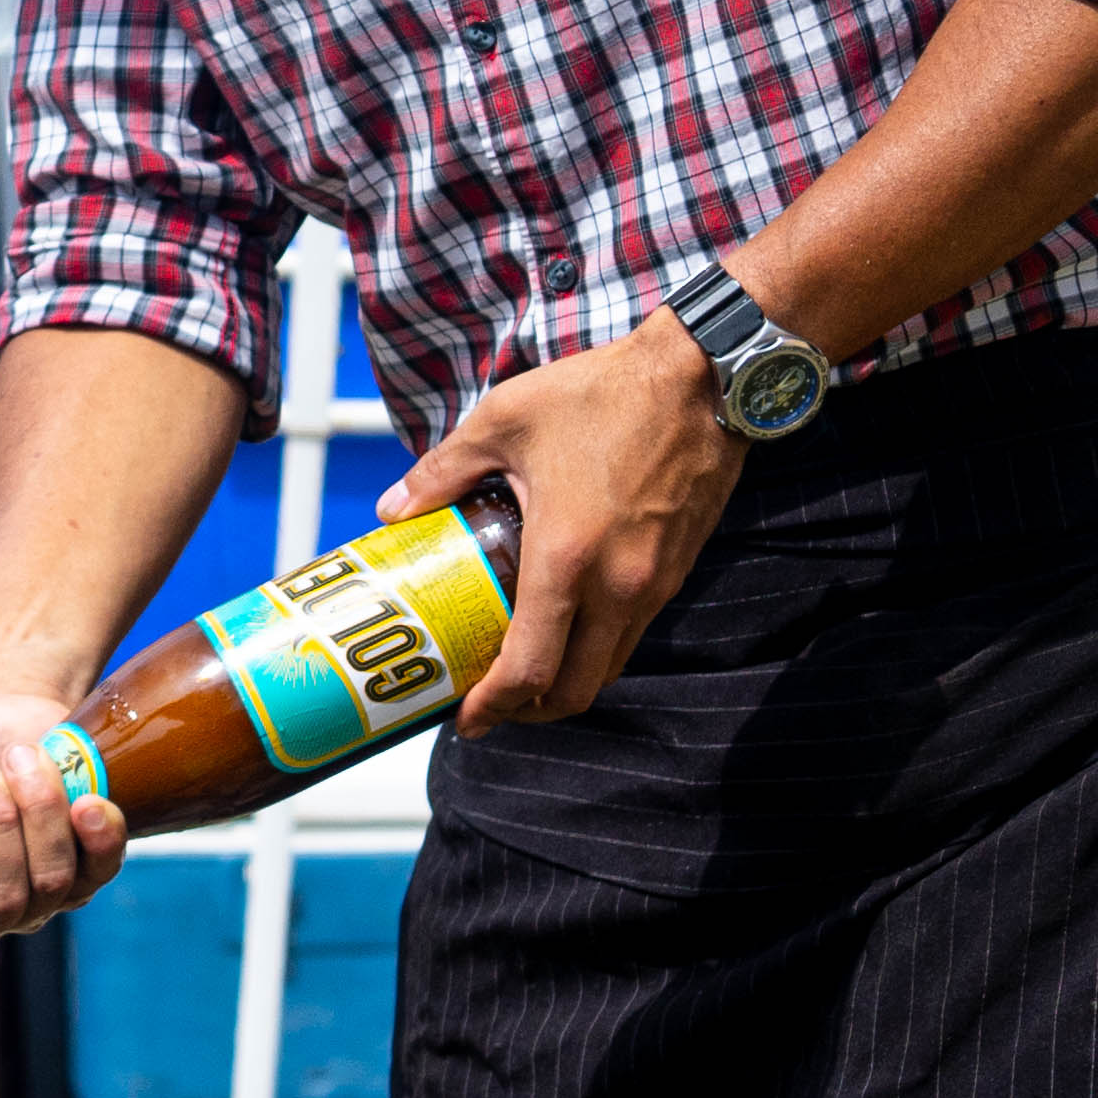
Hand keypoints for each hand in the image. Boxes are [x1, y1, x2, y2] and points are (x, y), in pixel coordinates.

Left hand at [387, 316, 745, 728]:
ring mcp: (655, 583)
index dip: (494, 707)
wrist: (705, 377)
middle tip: (489, 704)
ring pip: (609, 666)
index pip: (530, 668)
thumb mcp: (502, 422)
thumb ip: (441, 472)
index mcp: (566, 559)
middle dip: (527, 711)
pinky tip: (565, 623)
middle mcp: (618, 586)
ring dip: (565, 683)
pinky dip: (596, 648)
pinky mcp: (677, 569)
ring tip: (523, 670)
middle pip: (574, 690)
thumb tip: (393, 510)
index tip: (466, 720)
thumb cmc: (602, 394)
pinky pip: (633, 633)